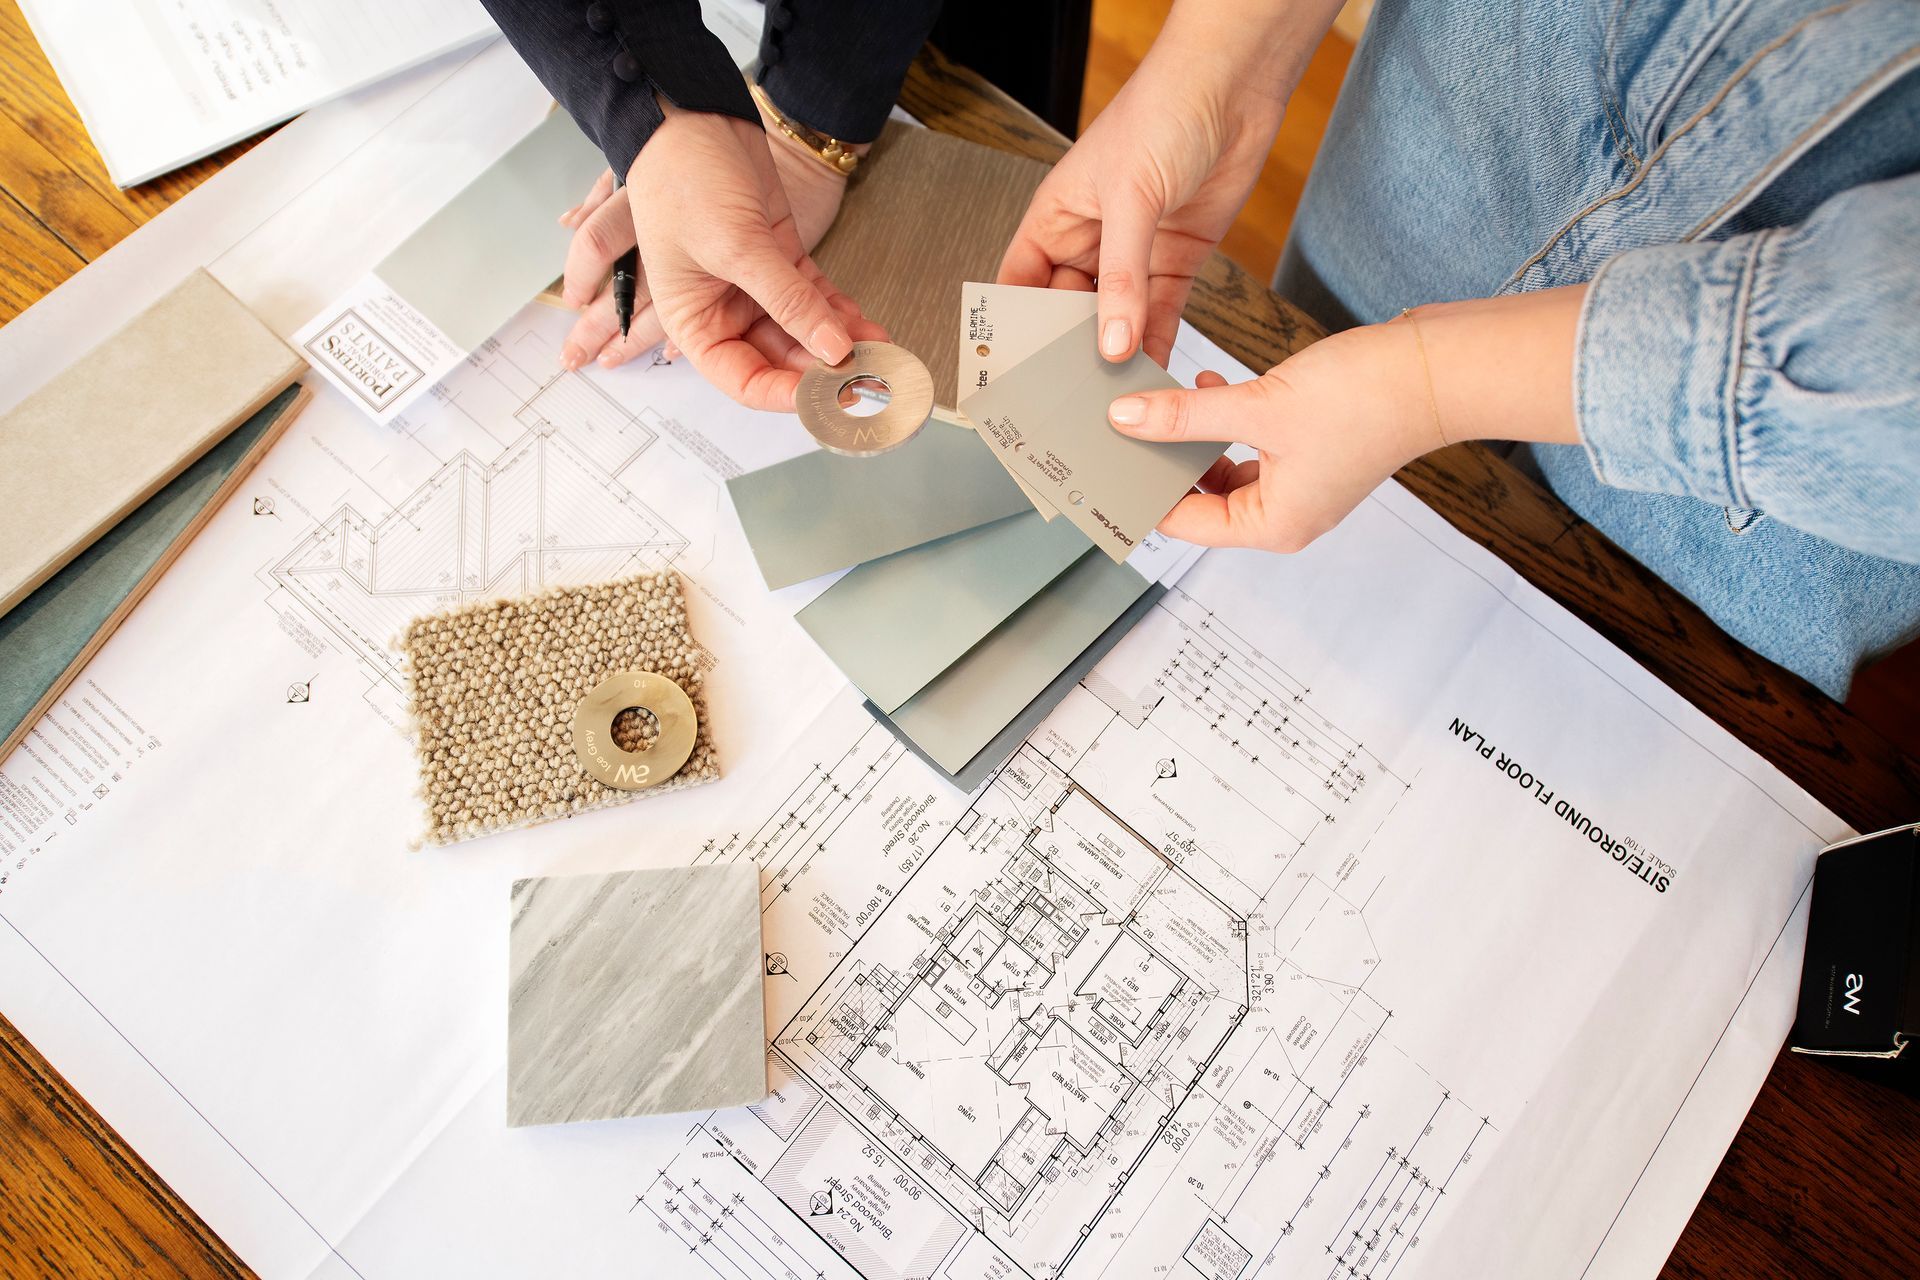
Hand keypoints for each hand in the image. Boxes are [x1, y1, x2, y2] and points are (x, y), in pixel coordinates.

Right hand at [553, 104, 879, 409]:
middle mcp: (724, 311)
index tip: (828, 398)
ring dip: (842, 343)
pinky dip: (842, 313)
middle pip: (781, 360)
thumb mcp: (735, 246)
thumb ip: (787, 300)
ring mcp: (756, 287)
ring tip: (880, 353)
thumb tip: (830, 346)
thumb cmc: (681, 178)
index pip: (743, 380)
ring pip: (805, 331)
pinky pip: (816, 299)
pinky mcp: (781, 260)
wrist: (693, 115)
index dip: (787, 394)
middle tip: (868, 378)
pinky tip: (869, 326)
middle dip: (824, 370)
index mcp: (694, 322)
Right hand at [999, 6, 1312, 365]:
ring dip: (1116, 354)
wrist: (1231, 88)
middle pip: (1068, 310)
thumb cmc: (1162, 112)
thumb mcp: (1130, 198)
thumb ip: (1121, 277)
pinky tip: (1152, 371)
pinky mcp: (1175, 261)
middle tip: (1070, 393)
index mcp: (1056, 217)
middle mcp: (1091, 239)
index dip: (1015, 326)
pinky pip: (1160, 315)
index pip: (1022, 283)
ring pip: (1116, 319)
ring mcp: (1134, 254)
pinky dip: (1156, 344)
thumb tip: (1111, 341)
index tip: (1014, 369)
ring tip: (1112, 393)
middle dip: (1069, 350)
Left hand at [1106, 289, 1587, 551]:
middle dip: (1163, 461)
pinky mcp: (1311, 451)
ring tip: (1161, 400)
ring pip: (1222, 468)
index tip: (1102, 462)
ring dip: (1192, 436)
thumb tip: (1124, 419)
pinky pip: (1249, 446)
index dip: (1142, 490)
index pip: (1184, 522)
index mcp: (1272, 525)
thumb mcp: (1259, 405)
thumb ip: (1186, 414)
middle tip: (1119, 427)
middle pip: (1201, 499)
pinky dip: (1224, 421)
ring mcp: (1301, 485)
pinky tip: (1211, 383)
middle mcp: (1286, 515)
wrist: (1437, 368)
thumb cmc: (1366, 397)